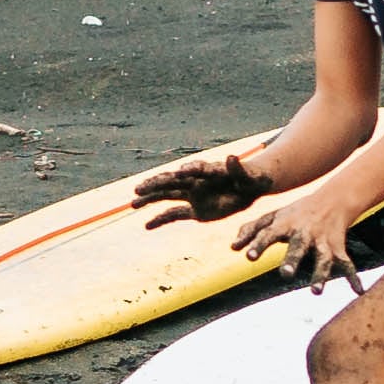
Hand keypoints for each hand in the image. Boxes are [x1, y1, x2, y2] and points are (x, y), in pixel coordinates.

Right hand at [132, 151, 264, 227]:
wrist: (249, 188)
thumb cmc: (250, 179)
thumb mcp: (247, 175)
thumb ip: (238, 168)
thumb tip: (230, 158)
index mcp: (208, 171)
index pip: (195, 169)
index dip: (187, 171)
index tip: (179, 173)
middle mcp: (195, 181)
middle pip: (171, 181)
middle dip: (154, 184)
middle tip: (137, 189)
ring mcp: (192, 195)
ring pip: (167, 196)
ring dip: (150, 199)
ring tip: (133, 204)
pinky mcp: (195, 210)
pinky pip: (175, 214)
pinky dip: (161, 219)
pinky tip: (147, 225)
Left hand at [231, 179, 358, 282]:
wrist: (332, 200)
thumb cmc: (295, 212)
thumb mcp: (272, 217)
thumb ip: (251, 230)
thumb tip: (233, 247)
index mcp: (285, 224)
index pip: (269, 234)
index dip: (259, 244)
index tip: (249, 257)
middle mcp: (305, 233)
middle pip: (298, 247)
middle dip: (293, 260)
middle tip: (286, 275)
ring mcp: (323, 241)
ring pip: (323, 258)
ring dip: (321, 274)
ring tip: (316, 292)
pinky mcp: (338, 248)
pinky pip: (346, 264)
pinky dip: (353, 277)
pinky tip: (358, 291)